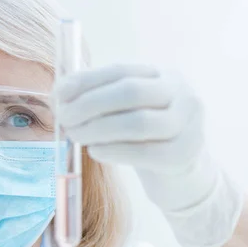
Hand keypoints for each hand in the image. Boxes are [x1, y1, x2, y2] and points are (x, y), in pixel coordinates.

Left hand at [57, 64, 242, 246]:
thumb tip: (60, 93)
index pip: (121, 70)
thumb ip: (99, 99)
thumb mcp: (126, 112)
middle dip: (89, 104)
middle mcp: (182, 93)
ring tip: (76, 136)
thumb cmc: (144, 139)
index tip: (59, 93)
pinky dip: (114, 151)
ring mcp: (188, 124)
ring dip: (98, 129)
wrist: (182, 176)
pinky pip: (144, 152)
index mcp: (163, 75)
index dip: (86, 80)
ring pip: (137, 122)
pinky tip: (95, 151)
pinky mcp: (184, 155)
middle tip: (65, 117)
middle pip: (130, 92)